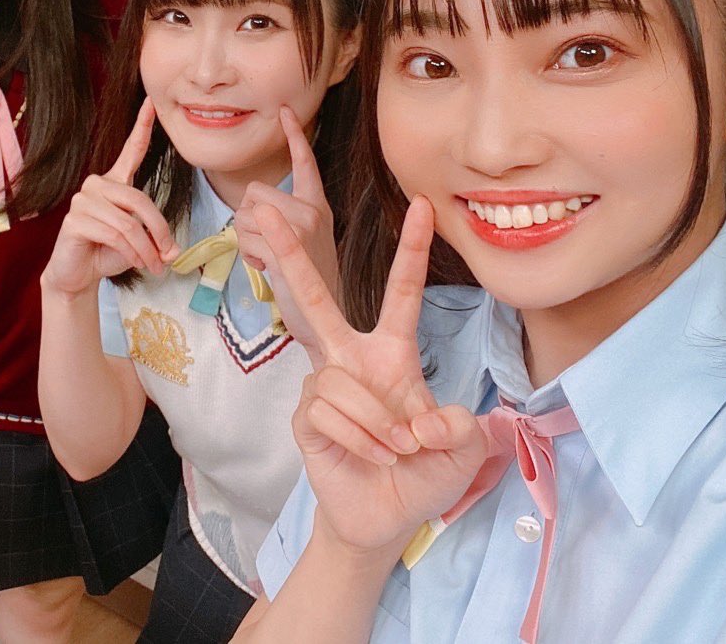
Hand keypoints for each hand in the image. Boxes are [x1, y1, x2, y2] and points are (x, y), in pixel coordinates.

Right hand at [41, 99, 179, 295]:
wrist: (78, 275)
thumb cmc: (107, 254)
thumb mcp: (140, 245)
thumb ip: (157, 239)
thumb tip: (174, 251)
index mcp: (114, 183)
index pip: (131, 150)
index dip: (141, 126)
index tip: (151, 103)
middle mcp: (97, 185)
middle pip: (140, 201)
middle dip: (159, 232)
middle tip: (168, 256)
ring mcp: (83, 200)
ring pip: (129, 223)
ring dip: (146, 249)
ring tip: (153, 266)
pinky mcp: (75, 220)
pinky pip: (115, 234)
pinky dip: (132, 253)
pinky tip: (136, 263)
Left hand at [233, 106, 337, 366]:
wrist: (328, 323)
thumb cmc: (307, 283)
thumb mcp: (299, 244)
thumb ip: (280, 219)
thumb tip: (254, 209)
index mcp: (317, 206)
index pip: (305, 163)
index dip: (294, 135)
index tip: (286, 110)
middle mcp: (313, 211)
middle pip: (253, 192)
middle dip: (247, 219)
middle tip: (269, 247)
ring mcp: (302, 229)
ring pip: (244, 215)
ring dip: (246, 240)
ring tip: (271, 260)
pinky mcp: (288, 248)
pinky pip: (246, 237)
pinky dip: (249, 256)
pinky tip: (270, 269)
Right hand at [260, 197, 487, 553]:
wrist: (386, 519)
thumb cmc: (424, 475)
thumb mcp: (463, 451)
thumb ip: (459, 427)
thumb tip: (420, 417)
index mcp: (393, 354)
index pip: (402, 294)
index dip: (412, 250)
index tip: (424, 207)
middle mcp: (351, 360)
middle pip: (316, 298)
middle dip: (291, 254)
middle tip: (263, 209)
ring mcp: (323, 386)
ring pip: (343, 382)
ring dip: (379, 424)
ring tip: (395, 451)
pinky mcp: (304, 415)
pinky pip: (328, 411)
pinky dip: (358, 438)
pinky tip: (369, 457)